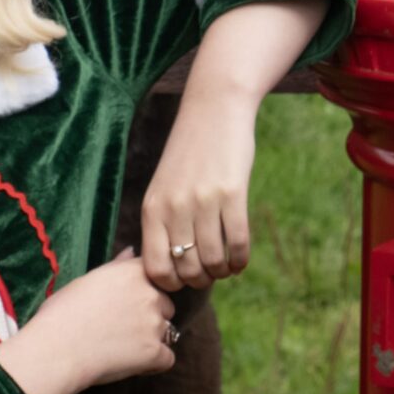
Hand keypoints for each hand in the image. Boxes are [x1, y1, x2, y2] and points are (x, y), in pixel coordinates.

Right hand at [0, 249, 175, 393]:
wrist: (55, 349)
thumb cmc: (61, 314)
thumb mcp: (87, 280)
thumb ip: (116, 267)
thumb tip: (131, 251)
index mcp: (133, 273)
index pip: (156, 277)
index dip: (143, 293)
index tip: (126, 306)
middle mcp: (150, 294)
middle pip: (166, 305)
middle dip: (151, 317)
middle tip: (121, 330)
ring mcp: (154, 324)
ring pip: (168, 331)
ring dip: (152, 340)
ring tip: (122, 348)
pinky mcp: (154, 352)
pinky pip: (167, 358)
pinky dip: (154, 364)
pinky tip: (131, 364)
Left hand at [141, 95, 254, 291]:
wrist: (214, 110)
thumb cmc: (189, 153)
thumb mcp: (163, 186)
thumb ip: (162, 222)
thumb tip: (169, 266)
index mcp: (152, 208)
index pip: (155, 268)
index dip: (171, 283)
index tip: (184, 278)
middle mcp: (174, 208)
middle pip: (186, 269)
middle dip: (200, 280)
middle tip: (209, 273)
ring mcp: (203, 201)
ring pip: (213, 260)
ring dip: (222, 271)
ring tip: (226, 267)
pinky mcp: (233, 193)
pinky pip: (237, 242)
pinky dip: (241, 260)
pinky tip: (241, 260)